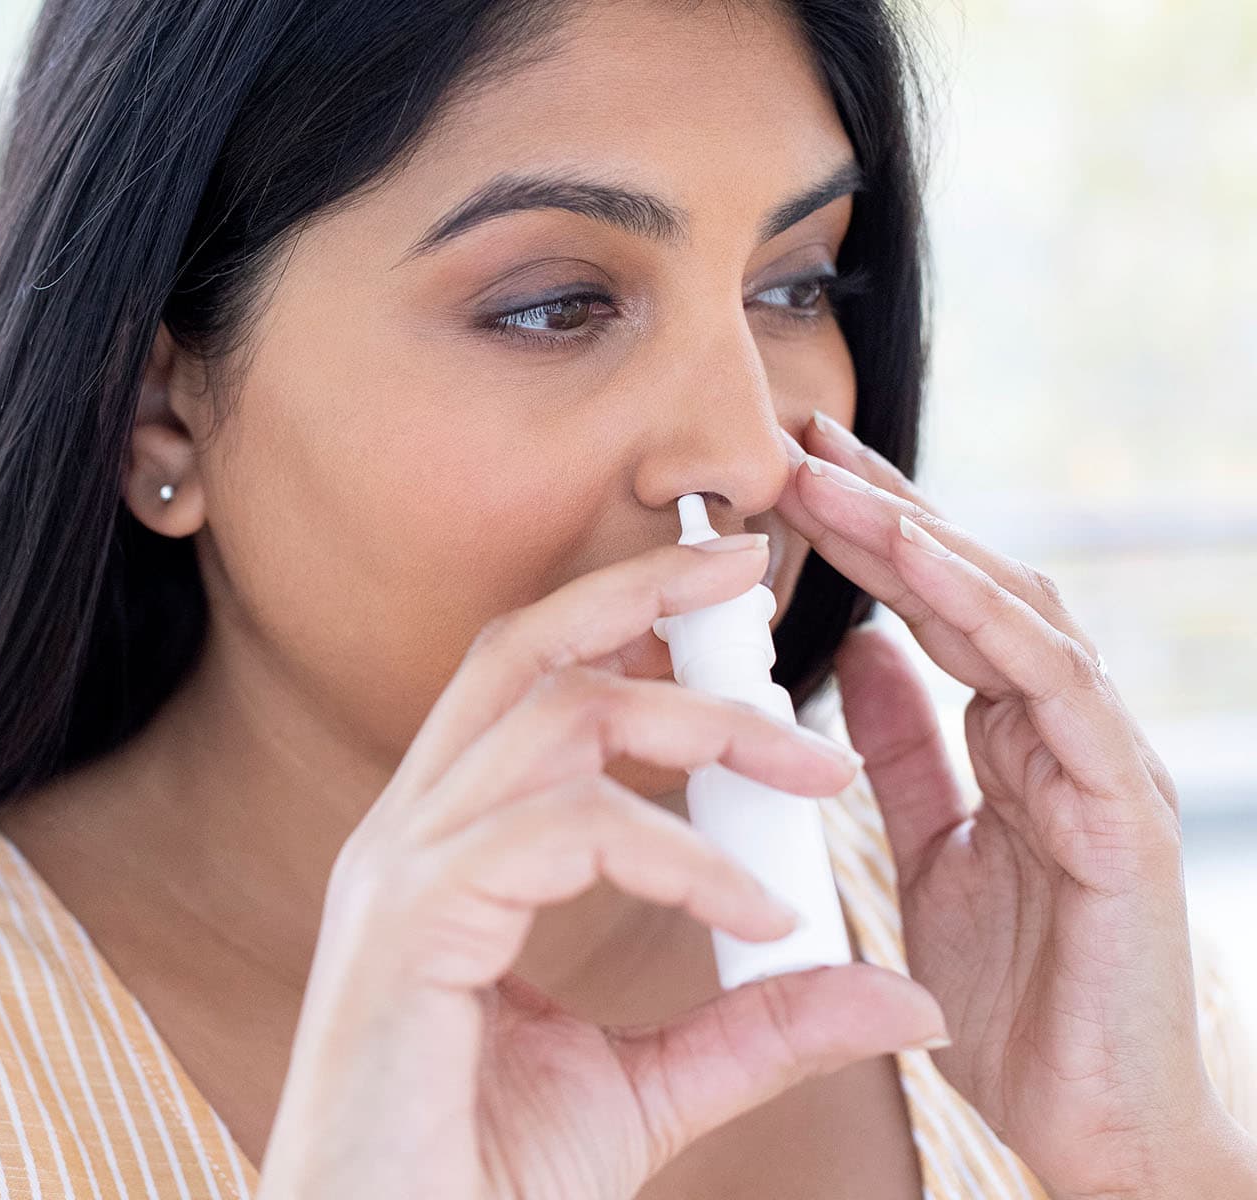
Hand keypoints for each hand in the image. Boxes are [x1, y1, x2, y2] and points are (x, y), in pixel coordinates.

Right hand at [256, 536, 949, 1199]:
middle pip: (518, 652)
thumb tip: (888, 992)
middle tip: (754, 567)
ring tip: (811, 769)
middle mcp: (407, 837)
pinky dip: (674, 851)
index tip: (732, 608)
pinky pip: (562, 829)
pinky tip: (755, 912)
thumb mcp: (648, 1090)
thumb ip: (755, 1029)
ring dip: (692, 723)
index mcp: (443, 854)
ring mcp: (397, 872)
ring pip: (548, 719)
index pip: (524, 688)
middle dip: (637, 590)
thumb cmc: (481, 1183)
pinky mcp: (411, 923)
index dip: (621, 624)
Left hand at [777, 410, 1252, 1198]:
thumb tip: (858, 648)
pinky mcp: (1121, 807)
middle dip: (885, 506)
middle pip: (970, 584)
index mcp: (1013, 734)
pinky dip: (984, 617)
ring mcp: (1097, 758)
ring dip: (918, 537)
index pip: (936, 607)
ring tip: (832, 478)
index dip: (867, 535)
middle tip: (798, 439)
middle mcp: (1060, 728)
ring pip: (1012, 611)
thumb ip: (905, 748)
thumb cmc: (1019, 992)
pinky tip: (918, 565)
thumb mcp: (932, 846)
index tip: (788, 477)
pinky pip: (1051, 687)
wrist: (1093, 1120)